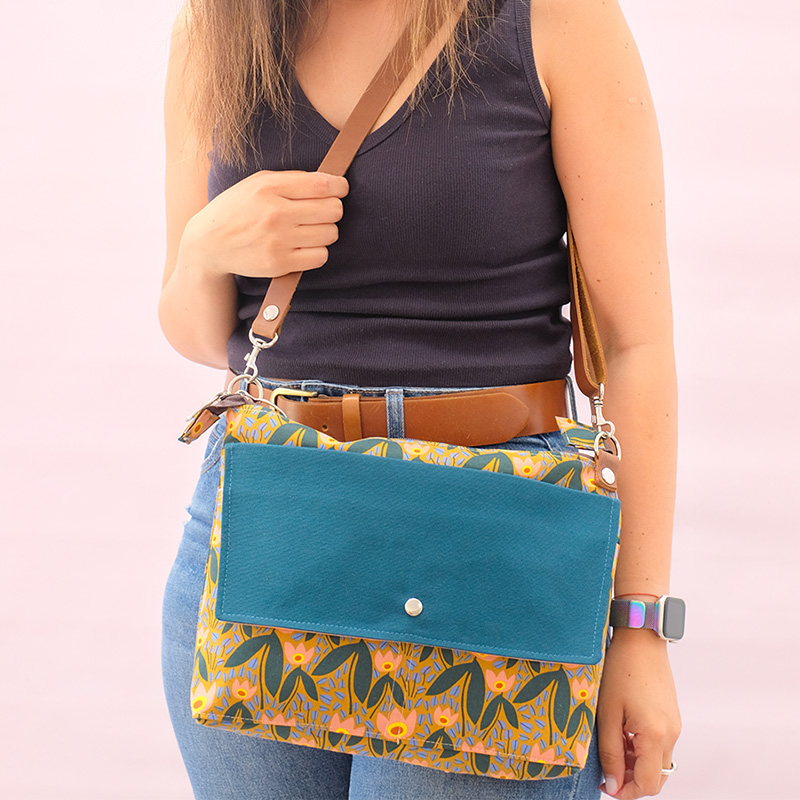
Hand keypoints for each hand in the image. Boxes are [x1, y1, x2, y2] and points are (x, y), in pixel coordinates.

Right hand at [182, 170, 348, 279]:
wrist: (209, 243)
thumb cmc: (237, 209)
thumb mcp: (256, 183)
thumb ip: (291, 180)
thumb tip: (328, 182)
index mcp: (270, 187)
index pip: (322, 185)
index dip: (339, 187)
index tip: (340, 189)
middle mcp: (276, 214)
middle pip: (332, 211)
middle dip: (333, 210)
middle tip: (322, 212)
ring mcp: (279, 241)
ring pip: (330, 234)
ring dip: (326, 232)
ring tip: (310, 230)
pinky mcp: (280, 264)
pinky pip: (320, 257)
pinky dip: (318, 252)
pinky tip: (305, 246)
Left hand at [596, 629, 680, 797]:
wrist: (641, 639)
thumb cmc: (621, 669)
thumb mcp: (608, 713)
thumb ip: (611, 752)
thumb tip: (612, 784)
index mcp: (656, 736)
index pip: (648, 784)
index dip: (626, 792)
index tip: (606, 786)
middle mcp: (672, 734)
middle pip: (656, 777)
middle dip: (632, 780)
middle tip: (607, 770)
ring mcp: (674, 725)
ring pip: (658, 762)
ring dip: (637, 764)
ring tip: (612, 746)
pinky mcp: (671, 715)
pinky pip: (660, 744)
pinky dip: (643, 748)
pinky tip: (623, 733)